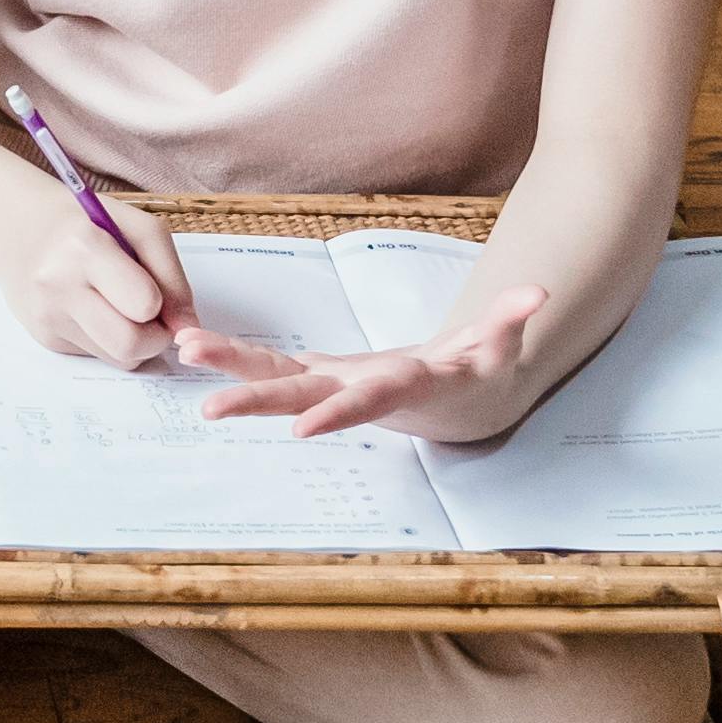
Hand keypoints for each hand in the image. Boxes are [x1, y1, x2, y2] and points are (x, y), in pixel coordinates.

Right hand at [2, 185, 202, 369]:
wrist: (18, 228)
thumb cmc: (85, 223)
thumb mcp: (136, 228)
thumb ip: (171, 276)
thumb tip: (188, 328)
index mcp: (84, 248)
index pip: (145, 305)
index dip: (160, 302)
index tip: (153, 289)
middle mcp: (58, 286)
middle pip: (131, 345)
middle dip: (154, 337)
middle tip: (151, 315)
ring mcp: (48, 317)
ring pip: (119, 359)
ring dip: (134, 341)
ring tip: (120, 307)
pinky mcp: (45, 339)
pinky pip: (99, 356)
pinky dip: (108, 339)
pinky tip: (94, 309)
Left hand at [191, 285, 553, 440]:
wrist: (457, 407)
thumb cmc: (477, 377)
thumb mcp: (498, 350)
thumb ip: (512, 323)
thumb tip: (538, 292)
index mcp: (398, 388)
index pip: (364, 403)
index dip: (337, 414)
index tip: (301, 430)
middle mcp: (355, 391)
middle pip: (301, 398)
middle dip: (256, 401)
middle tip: (208, 407)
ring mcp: (332, 384)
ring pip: (274, 380)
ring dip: (230, 370)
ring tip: (183, 352)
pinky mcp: (319, 373)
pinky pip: (270, 365)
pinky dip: (235, 356)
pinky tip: (189, 343)